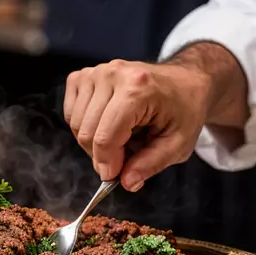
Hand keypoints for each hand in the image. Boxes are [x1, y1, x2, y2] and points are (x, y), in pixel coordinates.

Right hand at [63, 58, 212, 191]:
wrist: (184, 82)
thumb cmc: (184, 110)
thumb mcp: (179, 144)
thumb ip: (151, 164)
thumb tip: (126, 183)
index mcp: (138, 89)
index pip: (106, 137)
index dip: (107, 164)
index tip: (114, 177)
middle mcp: (113, 74)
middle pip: (87, 132)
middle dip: (101, 156)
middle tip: (122, 161)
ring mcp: (96, 72)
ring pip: (76, 124)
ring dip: (93, 142)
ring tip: (120, 140)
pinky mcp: (85, 75)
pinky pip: (71, 112)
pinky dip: (83, 126)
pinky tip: (105, 126)